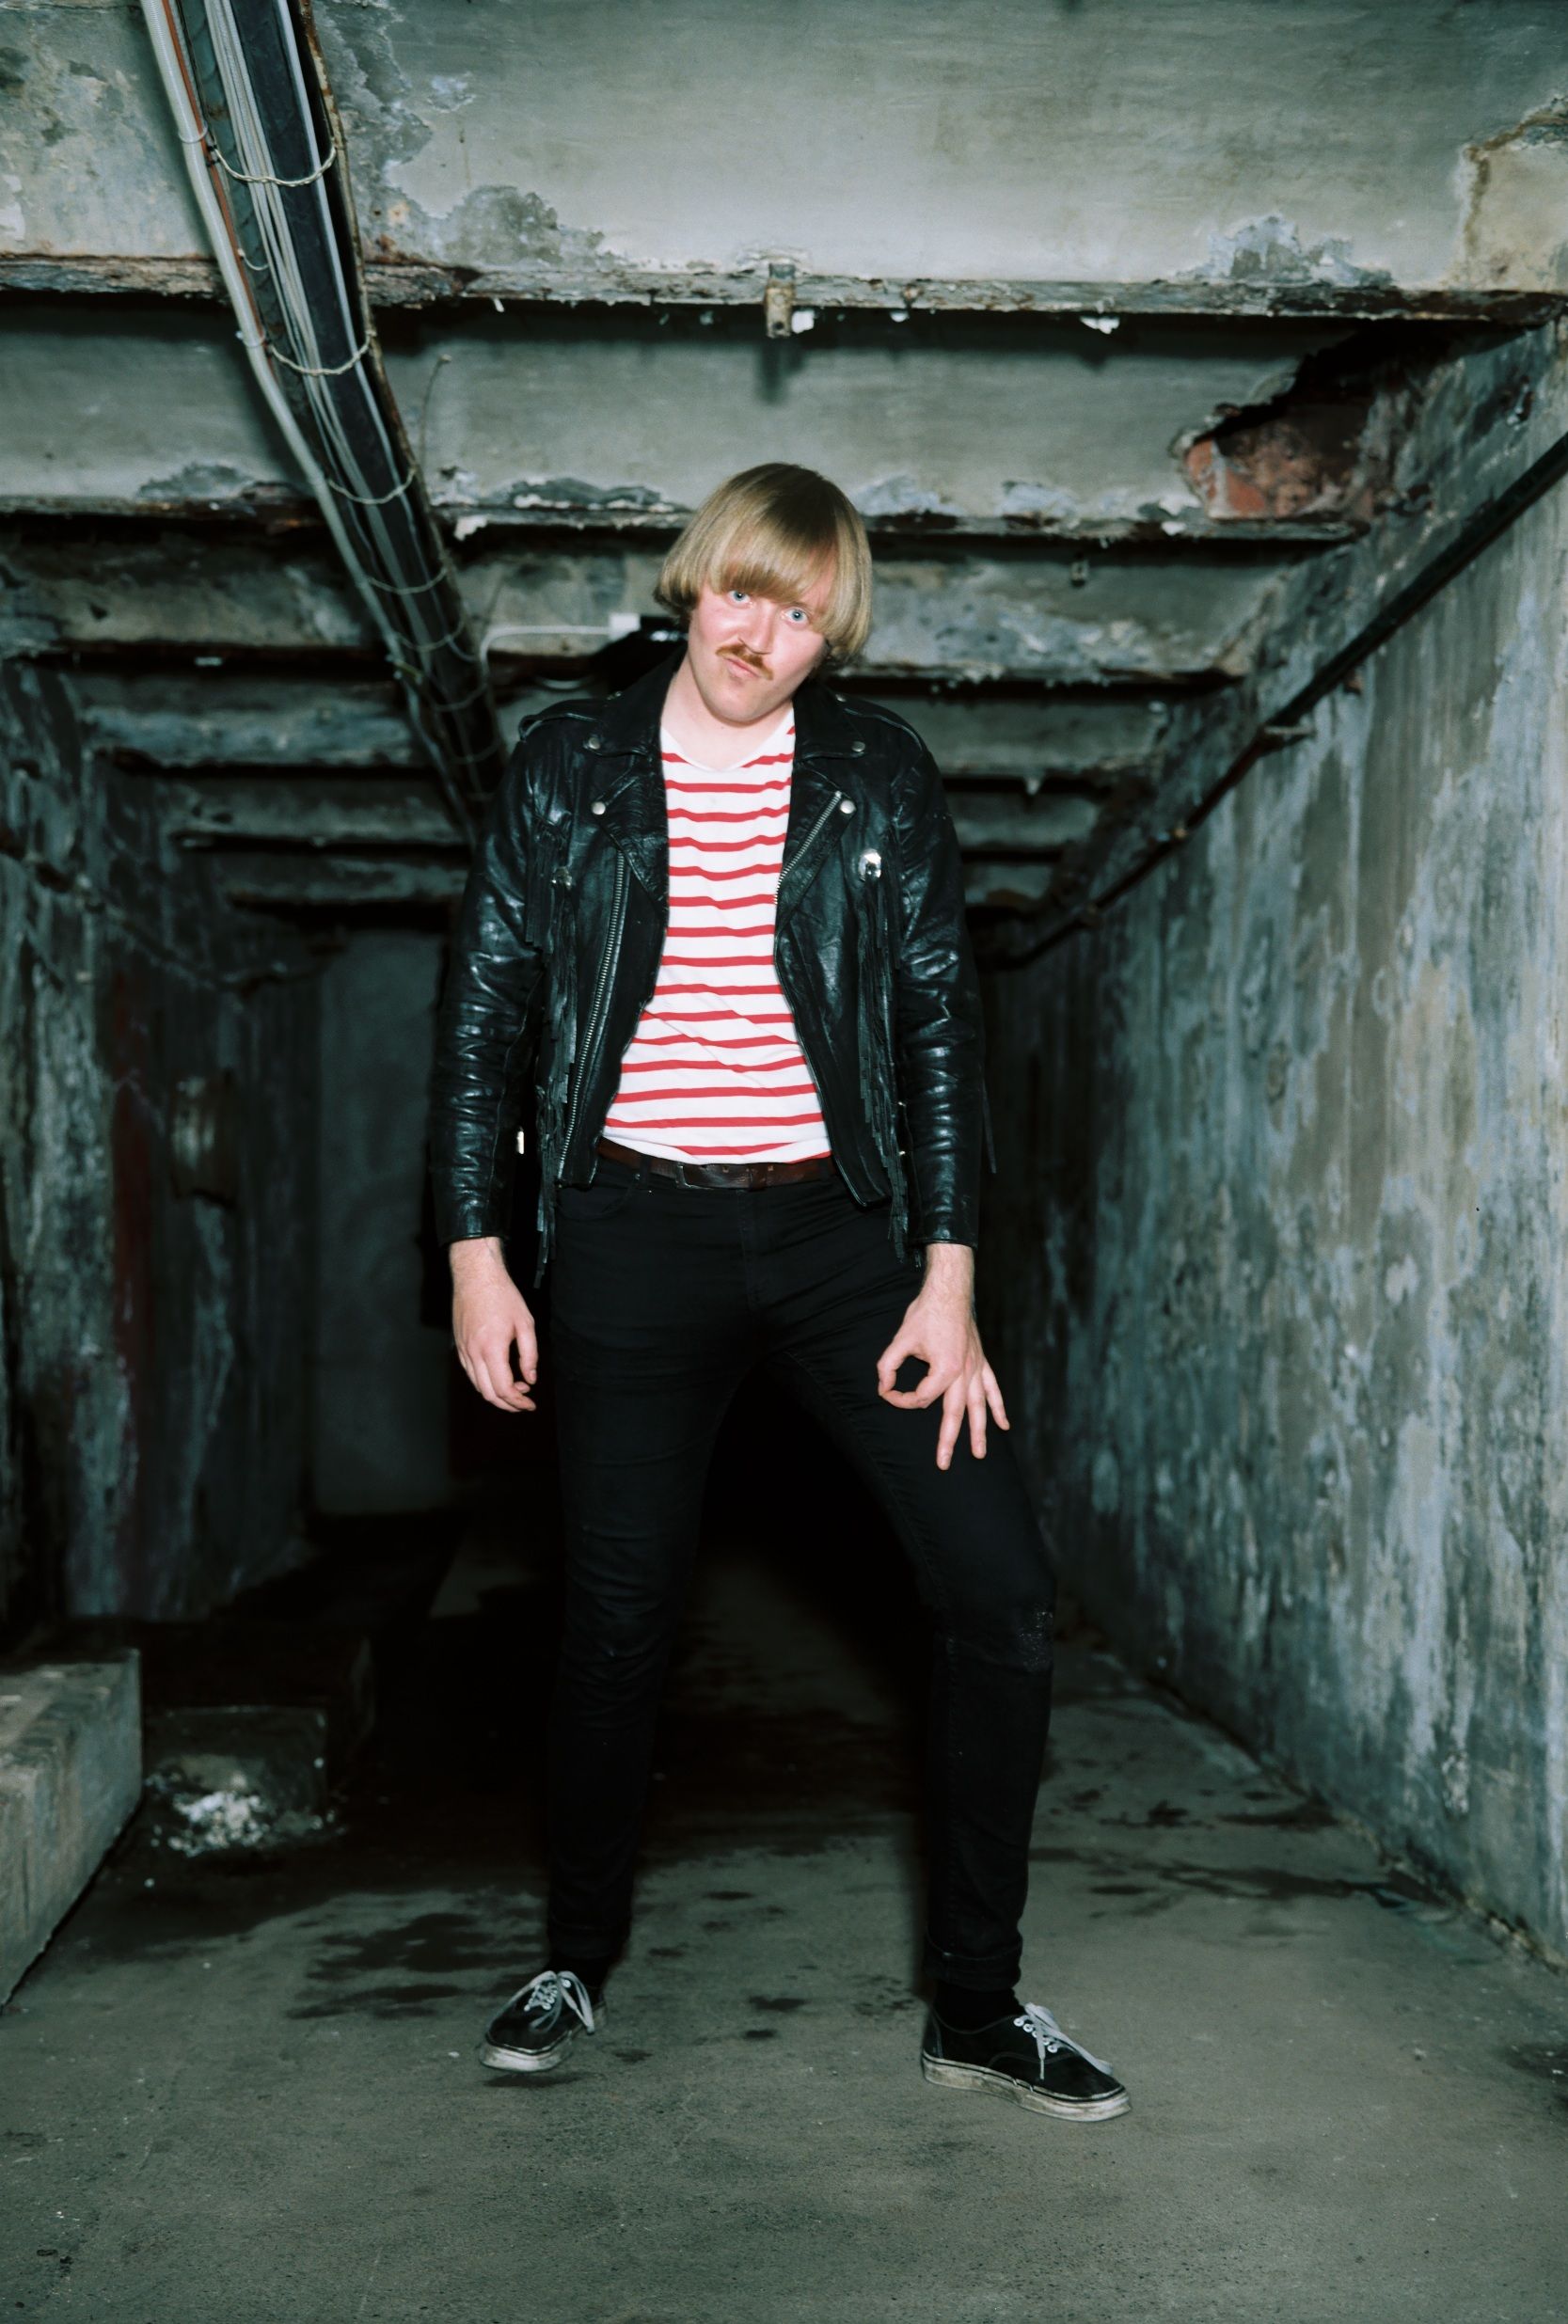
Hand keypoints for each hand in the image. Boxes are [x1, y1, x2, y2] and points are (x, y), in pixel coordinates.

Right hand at [450, 1235, 538, 1412]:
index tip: (530, 1404)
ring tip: (515, 1389)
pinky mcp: (459, 1345)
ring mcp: (463, 1349)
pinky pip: (469, 1372)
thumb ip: (529, 1355)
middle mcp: (473, 1352)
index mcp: (492, 1348)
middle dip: (507, 1404)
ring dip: (496, 1394)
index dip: (518, 1402)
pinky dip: (484, 1382)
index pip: (504, 1388)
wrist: (476, 1276)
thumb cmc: (501, 1295)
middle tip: (524, 1402)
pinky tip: (498, 1376)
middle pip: (488, 1393)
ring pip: (477, 1385)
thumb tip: (530, 1378)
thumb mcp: (525, 1323)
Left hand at [875, 1243, 1009, 1468]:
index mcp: (944, 1369)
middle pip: (955, 1413)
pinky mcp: (981, 1362)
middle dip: (948, 1441)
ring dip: (980, 1432)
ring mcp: (976, 1368)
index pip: (921, 1397)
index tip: (888, 1391)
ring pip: (980, 1406)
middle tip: (943, 1463)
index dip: (901, 1399)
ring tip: (980, 1454)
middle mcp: (964, 1372)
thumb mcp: (899, 1339)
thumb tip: (883, 1387)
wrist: (949, 1292)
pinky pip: (993, 1389)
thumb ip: (887, 1365)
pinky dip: (999, 1407)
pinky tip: (1004, 1425)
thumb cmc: (925, 1313)